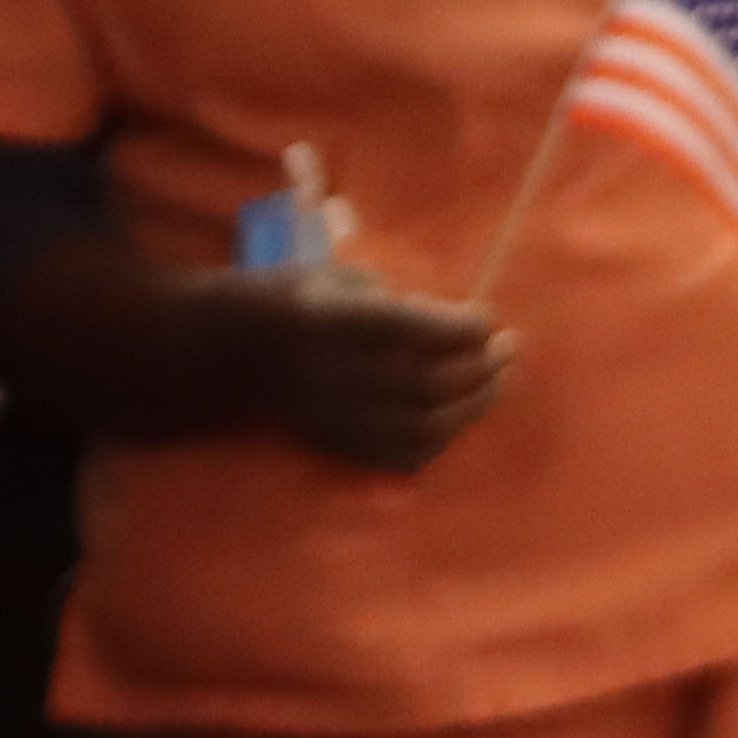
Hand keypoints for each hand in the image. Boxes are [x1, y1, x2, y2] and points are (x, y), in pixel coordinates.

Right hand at [188, 269, 510, 473]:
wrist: (229, 353)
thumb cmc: (293, 301)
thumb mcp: (335, 280)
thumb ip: (392, 304)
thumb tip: (450, 330)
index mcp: (328, 323)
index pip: (410, 331)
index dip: (459, 329)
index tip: (487, 319)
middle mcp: (331, 377)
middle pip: (426, 385)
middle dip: (479, 368)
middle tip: (508, 348)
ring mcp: (335, 419)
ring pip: (423, 428)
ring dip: (471, 407)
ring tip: (495, 382)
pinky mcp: (337, 446)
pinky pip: (402, 457)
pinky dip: (440, 439)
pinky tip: (457, 417)